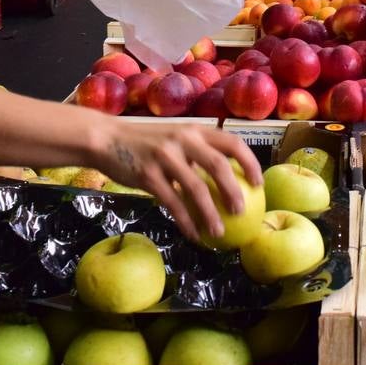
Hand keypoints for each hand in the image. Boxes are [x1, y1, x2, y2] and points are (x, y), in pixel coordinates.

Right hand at [97, 121, 262, 240]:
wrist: (107, 139)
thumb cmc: (146, 142)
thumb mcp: (175, 136)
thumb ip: (197, 150)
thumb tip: (226, 177)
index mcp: (195, 130)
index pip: (232, 143)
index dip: (250, 163)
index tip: (258, 184)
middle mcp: (183, 139)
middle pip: (219, 166)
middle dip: (234, 191)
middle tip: (242, 211)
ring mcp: (165, 156)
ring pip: (196, 189)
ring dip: (210, 214)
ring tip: (219, 232)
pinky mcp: (147, 175)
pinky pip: (172, 203)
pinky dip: (186, 221)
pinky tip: (194, 234)